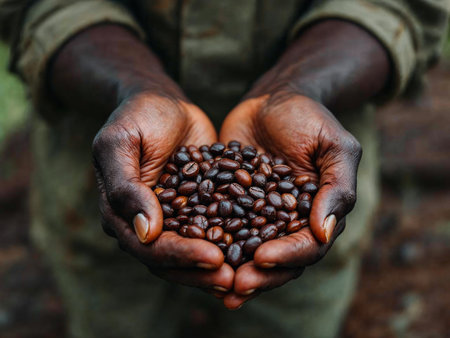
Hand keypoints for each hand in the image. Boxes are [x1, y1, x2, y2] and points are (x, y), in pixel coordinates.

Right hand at [93, 92, 233, 292]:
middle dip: (201, 271)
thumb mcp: (122, 142)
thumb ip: (125, 187)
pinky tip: (254, 252)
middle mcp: (144, 224)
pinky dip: (231, 245)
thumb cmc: (139, 116)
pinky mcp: (196, 210)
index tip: (213, 258)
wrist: (164, 103)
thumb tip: (145, 232)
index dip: (179, 255)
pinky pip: (212, 232)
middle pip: (171, 261)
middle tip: (234, 279)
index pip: (148, 247)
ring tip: (246, 274)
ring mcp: (171, 220)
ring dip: (216, 268)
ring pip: (192, 254)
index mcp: (120, 213)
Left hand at [219, 92, 361, 307]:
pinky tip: (191, 252)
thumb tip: (325, 232)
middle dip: (258, 275)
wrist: (273, 99)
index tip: (263, 257)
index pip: (308, 246)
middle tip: (235, 284)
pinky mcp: (231, 204)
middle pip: (277, 260)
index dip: (288, 255)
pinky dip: (209, 243)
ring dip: (233, 269)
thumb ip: (336, 187)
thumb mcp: (334, 146)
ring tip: (213, 281)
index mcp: (317, 215)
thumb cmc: (309, 118)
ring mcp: (258, 216)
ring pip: (247, 252)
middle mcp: (288, 223)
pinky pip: (220, 228)